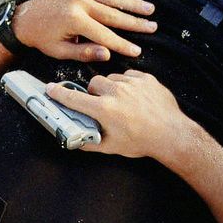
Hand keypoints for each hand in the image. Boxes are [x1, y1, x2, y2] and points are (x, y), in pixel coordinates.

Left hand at [13, 0, 156, 62]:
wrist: (25, 19)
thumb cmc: (42, 38)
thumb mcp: (60, 52)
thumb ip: (83, 52)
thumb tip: (106, 54)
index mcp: (75, 21)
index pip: (104, 36)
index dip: (122, 44)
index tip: (137, 50)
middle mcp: (80, 3)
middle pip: (113, 14)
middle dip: (134, 22)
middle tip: (152, 27)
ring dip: (132, 2)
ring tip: (149, 8)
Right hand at [46, 70, 187, 158]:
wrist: (170, 134)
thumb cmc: (141, 142)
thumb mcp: (111, 147)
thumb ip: (89, 143)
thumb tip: (76, 141)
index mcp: (104, 110)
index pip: (75, 99)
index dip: (60, 94)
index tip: (51, 89)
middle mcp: (116, 93)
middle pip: (93, 83)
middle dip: (94, 93)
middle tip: (101, 105)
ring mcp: (132, 83)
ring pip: (111, 78)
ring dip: (111, 88)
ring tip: (121, 103)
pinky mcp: (145, 78)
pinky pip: (129, 76)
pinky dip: (127, 84)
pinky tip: (133, 98)